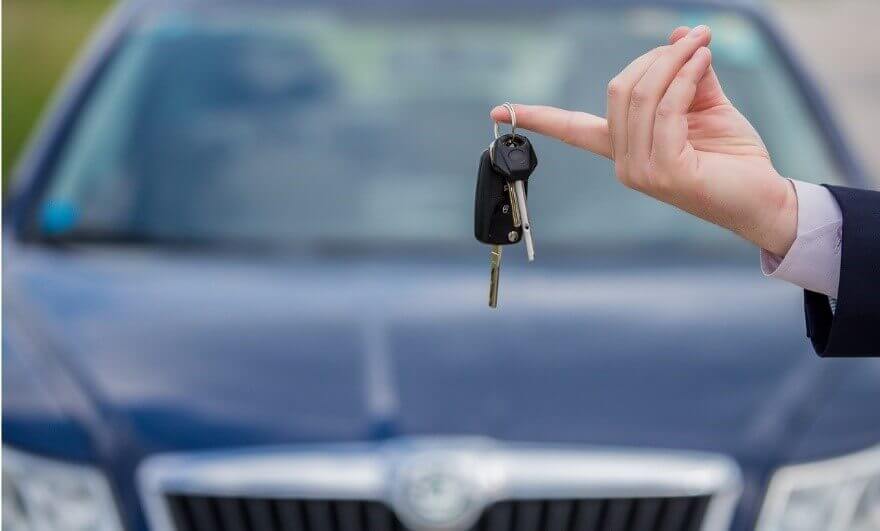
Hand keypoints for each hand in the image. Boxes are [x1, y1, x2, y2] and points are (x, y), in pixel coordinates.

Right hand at [490, 25, 797, 255]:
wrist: (765, 198)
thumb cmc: (734, 156)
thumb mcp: (706, 105)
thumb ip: (687, 74)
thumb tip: (680, 33)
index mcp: (623, 149)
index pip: (571, 130)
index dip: (536, 116)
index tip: (497, 110)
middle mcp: (623, 163)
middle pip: (619, 89)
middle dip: (656, 57)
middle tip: (695, 40)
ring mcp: (640, 171)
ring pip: (641, 95)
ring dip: (675, 60)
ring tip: (703, 45)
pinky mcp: (664, 173)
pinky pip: (666, 109)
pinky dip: (686, 77)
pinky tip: (704, 63)